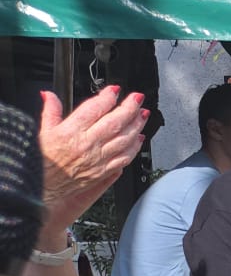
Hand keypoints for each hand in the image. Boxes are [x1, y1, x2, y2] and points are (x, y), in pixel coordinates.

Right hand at [39, 86, 145, 231]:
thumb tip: (49, 95)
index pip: (95, 108)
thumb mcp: (43, 131)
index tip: (114, 90)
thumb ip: (51, 110)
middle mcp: (87, 144)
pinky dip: (135, 147)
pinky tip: (139, 138)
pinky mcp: (104, 171)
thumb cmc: (44, 160)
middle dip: (130, 108)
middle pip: (115, 122)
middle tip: (138, 99)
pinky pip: (125, 157)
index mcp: (71, 131)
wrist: (44, 186)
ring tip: (142, 115)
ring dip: (137, 125)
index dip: (108, 97)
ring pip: (124, 138)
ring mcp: (98, 158)